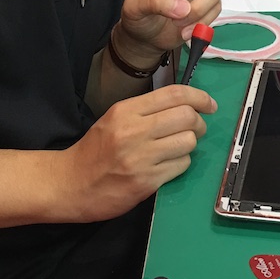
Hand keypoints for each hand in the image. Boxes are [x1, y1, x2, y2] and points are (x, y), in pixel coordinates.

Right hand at [59, 84, 216, 219]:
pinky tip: (167, 164)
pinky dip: (181, 163)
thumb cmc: (95, 150)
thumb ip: (146, 110)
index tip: (209, 104)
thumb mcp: (114, 119)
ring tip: (177, 148)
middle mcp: (134, 130)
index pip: (174, 94)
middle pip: (187, 116)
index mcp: (126, 111)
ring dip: (190, 145)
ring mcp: (141, 157)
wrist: (70, 184)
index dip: (199, 96)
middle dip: (199, 122)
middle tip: (195, 128)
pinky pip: (181, 165)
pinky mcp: (147, 181)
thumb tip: (185, 104)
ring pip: (188, 142)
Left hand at [116, 0, 269, 63]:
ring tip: (180, 24)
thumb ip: (157, 3)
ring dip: (200, 10)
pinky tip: (185, 31)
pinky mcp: (211, 7)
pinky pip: (214, 13)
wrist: (146, 38)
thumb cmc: (138, 15)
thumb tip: (184, 8)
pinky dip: (199, 25)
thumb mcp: (136, 6)